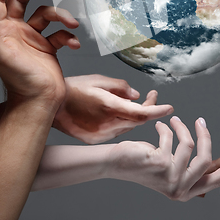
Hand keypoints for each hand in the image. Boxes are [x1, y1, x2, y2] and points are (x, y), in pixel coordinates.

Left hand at [0, 0, 78, 104]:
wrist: (40, 101)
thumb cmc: (19, 82)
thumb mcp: (0, 56)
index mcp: (2, 30)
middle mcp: (17, 30)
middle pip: (25, 0)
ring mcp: (34, 38)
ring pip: (48, 15)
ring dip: (62, 17)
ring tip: (72, 26)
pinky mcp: (49, 46)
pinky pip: (61, 33)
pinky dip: (69, 37)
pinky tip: (73, 44)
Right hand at [53, 75, 173, 143]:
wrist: (49, 106)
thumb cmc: (73, 88)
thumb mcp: (99, 79)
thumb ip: (122, 87)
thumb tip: (138, 95)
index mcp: (109, 107)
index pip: (141, 113)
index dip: (158, 110)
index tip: (170, 106)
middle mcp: (107, 124)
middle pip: (137, 120)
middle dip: (149, 108)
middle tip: (153, 95)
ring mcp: (101, 135)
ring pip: (128, 126)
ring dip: (136, 115)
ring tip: (139, 100)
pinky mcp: (95, 139)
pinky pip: (116, 130)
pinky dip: (122, 121)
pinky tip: (120, 111)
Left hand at [108, 116, 219, 200]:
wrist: (118, 163)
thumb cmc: (144, 164)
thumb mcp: (171, 170)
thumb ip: (189, 169)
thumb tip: (210, 162)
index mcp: (186, 193)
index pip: (215, 181)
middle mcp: (180, 190)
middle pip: (207, 161)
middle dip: (206, 138)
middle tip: (202, 121)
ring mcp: (171, 179)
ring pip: (189, 146)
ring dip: (181, 128)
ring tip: (173, 120)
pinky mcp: (161, 165)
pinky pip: (173, 139)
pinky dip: (167, 129)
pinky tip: (160, 126)